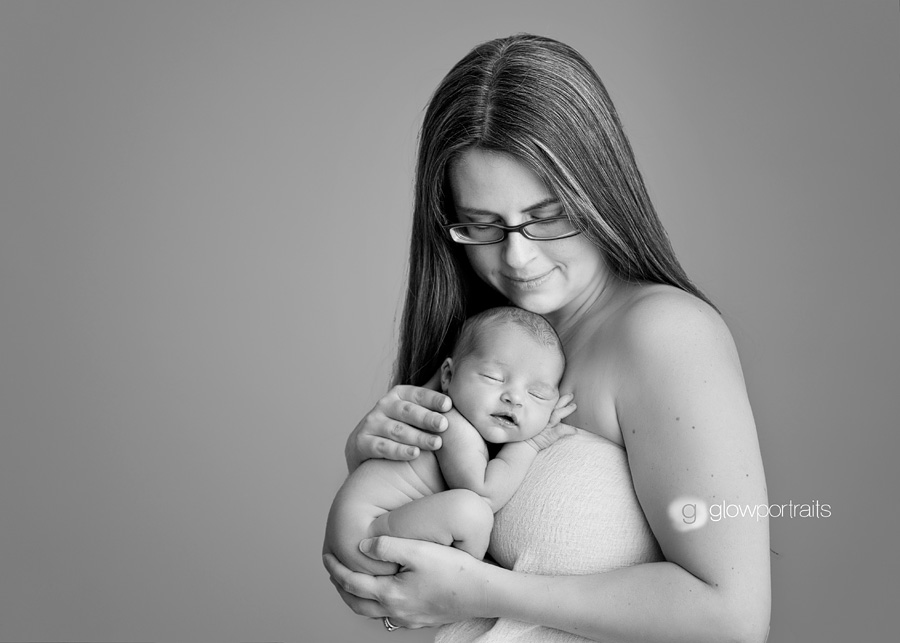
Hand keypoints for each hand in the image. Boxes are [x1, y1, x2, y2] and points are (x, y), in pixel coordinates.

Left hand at [323, 536, 490, 628]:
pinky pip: (390, 616)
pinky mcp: (421, 619)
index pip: (351, 583)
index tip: (327, 555)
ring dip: (358, 597)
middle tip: (333, 570)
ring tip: (353, 580)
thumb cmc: (454, 570)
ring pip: (372, 612)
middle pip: (356, 603)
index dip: (336, 568)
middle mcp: (396, 611)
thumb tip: (362, 545)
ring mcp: (409, 619)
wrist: (482, 593)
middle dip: (341, 586)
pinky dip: (377, 604)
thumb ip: (387, 546)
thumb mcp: (418, 550)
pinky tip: (384, 593)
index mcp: (390, 594)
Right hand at [346, 372, 451, 470]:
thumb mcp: (413, 404)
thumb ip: (432, 388)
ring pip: (397, 430)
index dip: (433, 399)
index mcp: (398, 393)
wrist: (365, 444)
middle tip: (444, 425)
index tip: (448, 404)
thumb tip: (451, 363)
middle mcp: (383, 405)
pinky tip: (415, 454)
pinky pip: (383, 447)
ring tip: (436, 443)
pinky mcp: (363, 442)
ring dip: (418, 437)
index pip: (418, 394)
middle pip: (407, 411)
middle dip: (426, 418)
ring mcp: (372, 423)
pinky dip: (399, 451)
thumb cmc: (399, 422)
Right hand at [525, 394, 576, 450]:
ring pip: (558, 414)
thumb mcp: (531, 422)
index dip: (554, 397)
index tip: (560, 391)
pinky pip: (562, 430)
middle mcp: (544, 417)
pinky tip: (575, 430)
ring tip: (574, 406)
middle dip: (563, 400)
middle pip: (554, 406)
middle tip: (571, 395)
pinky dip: (569, 430)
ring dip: (567, 410)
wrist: (522, 444)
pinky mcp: (551, 434)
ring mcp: (548, 425)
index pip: (548, 403)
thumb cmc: (526, 433)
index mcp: (539, 413)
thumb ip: (537, 415)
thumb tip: (541, 410)